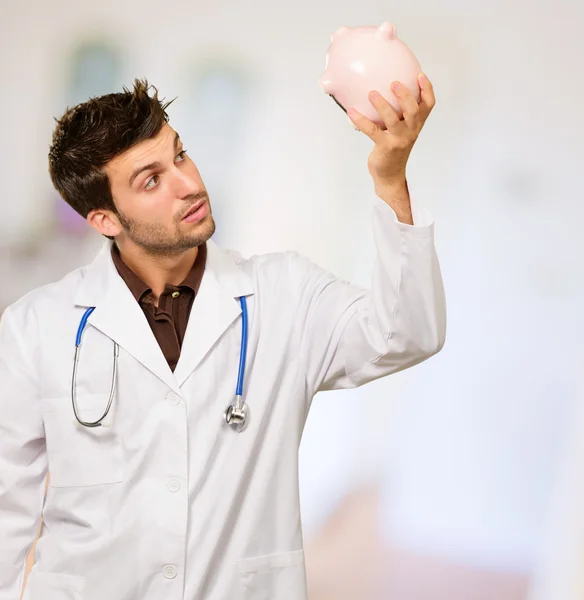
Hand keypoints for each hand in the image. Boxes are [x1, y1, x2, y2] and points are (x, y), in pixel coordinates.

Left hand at [347, 73, 434, 190]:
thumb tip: (381, 88)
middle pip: (413, 110)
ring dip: (382, 105)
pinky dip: (361, 120)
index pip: (428, 104)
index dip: (427, 89)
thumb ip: (399, 114)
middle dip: (405, 95)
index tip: (419, 75)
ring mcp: (399, 139)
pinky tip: (351, 112)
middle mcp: (411, 130)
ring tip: (372, 94)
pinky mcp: (385, 147)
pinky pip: (372, 131)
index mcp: (416, 124)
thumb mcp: (402, 130)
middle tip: (394, 83)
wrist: (390, 174)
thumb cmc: (394, 148)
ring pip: (393, 120)